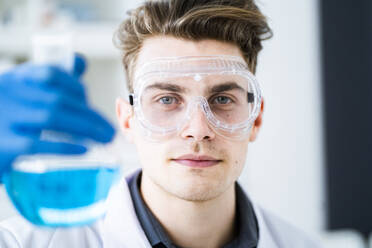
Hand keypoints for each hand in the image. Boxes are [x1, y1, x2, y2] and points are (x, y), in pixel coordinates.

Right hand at [0, 54, 115, 176]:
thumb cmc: (3, 114)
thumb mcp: (20, 90)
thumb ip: (50, 78)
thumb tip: (80, 62)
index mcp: (15, 80)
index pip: (51, 74)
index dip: (75, 85)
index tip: (87, 99)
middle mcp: (9, 95)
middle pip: (58, 100)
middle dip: (90, 115)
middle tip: (110, 130)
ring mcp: (4, 119)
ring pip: (51, 118)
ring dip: (85, 129)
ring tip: (105, 139)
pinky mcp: (1, 145)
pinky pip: (35, 144)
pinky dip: (62, 147)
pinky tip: (83, 150)